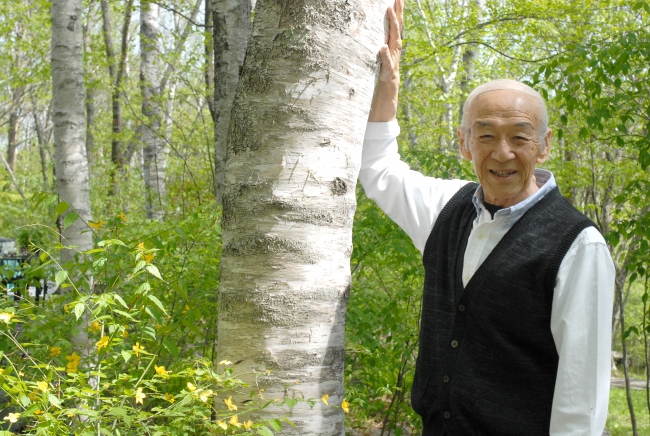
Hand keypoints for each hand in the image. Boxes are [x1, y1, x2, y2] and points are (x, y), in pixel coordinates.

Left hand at [369, 0, 403, 121]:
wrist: (385, 108)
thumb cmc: (379, 88)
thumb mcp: (375, 68)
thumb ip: (375, 56)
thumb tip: (369, 44)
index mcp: (391, 53)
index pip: (394, 30)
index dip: (396, 15)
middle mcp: (394, 57)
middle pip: (397, 32)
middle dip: (397, 14)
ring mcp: (393, 66)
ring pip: (394, 44)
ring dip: (392, 27)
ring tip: (389, 10)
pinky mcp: (389, 78)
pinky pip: (387, 65)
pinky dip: (385, 56)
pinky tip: (382, 46)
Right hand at [378, 0, 403, 83]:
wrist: (391, 77)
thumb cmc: (387, 72)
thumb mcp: (386, 67)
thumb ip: (385, 57)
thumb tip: (383, 46)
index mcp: (395, 44)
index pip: (394, 28)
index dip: (392, 18)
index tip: (389, 8)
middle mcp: (397, 40)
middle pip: (399, 22)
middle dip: (399, 9)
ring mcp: (395, 40)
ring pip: (398, 23)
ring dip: (398, 11)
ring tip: (398, 0)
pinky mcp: (392, 41)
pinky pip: (394, 27)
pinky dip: (394, 18)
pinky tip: (392, 13)